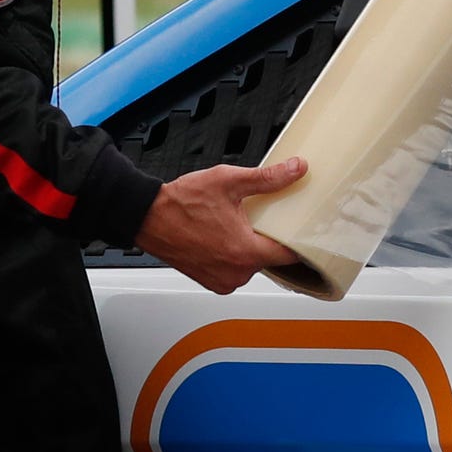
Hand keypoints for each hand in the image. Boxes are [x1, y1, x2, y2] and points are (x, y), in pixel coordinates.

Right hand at [135, 157, 308, 293]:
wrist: (147, 217)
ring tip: (236, 226)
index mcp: (245, 252)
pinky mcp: (211, 282)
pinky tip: (223, 238)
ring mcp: (222, 280)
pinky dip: (233, 257)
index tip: (303, 230)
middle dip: (268, 238)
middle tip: (258, 219)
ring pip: (251, 265)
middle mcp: (235, 273)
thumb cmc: (180, 203)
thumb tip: (296, 169)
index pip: (289, 254)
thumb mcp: (228, 181)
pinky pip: (234, 271)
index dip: (298, 240)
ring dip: (249, 248)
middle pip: (270, 258)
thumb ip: (267, 178)